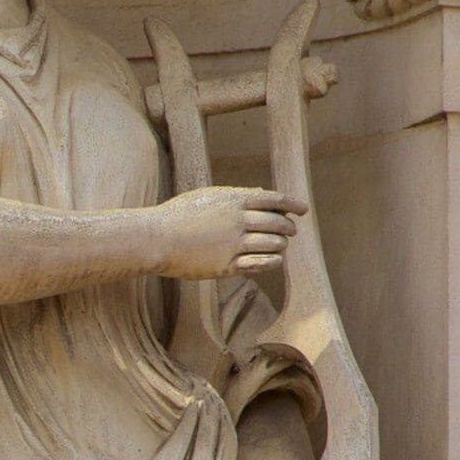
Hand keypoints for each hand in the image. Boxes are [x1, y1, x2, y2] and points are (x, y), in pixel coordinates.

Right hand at [150, 186, 304, 281]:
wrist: (156, 239)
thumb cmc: (177, 215)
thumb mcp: (207, 197)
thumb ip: (235, 195)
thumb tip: (261, 194)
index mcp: (233, 200)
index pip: (273, 200)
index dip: (291, 204)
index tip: (302, 210)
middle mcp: (238, 221)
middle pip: (278, 223)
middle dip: (288, 227)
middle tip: (289, 231)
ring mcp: (234, 244)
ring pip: (274, 244)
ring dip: (280, 245)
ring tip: (278, 246)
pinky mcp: (228, 265)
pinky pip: (261, 264)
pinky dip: (272, 261)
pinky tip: (273, 259)